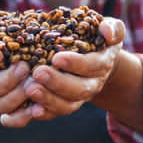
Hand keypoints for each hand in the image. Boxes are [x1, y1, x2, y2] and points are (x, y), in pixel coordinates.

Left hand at [0, 17, 124, 127]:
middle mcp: (92, 84)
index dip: (75, 64)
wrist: (97, 59)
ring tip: (30, 89)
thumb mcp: (110, 29)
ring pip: (66, 105)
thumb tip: (107, 33)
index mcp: (102, 64)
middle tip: (38, 73)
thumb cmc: (99, 38)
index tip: (56, 58)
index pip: (91, 66)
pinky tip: (29, 110)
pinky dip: (43, 114)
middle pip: (78, 90)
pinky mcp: (64, 104)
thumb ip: (113, 28)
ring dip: (48, 99)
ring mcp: (78, 97)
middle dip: (57, 83)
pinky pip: (55, 114)